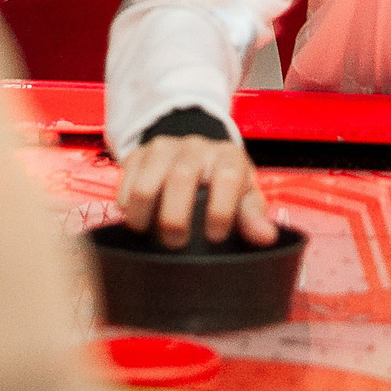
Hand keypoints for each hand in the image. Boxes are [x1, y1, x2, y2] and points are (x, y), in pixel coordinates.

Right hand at [116, 133, 277, 248]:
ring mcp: (163, 149)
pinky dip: (127, 208)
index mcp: (228, 157)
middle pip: (181, 177)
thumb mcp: (243, 195)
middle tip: (176, 243)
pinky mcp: (137, 155)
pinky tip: (139, 219)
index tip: (216, 235)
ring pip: (145, 184)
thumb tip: (266, 237)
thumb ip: (253, 215)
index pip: (228, 177)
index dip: (222, 209)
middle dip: (175, 218)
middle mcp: (196, 147)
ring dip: (144, 216)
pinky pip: (124, 185)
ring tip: (149, 234)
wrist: (195, 152)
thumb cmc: (223, 182)